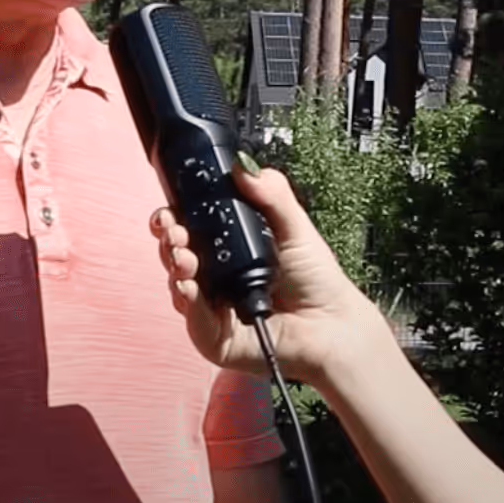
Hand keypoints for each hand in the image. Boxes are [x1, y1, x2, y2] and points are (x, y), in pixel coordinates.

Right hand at [149, 165, 385, 383]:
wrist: (333, 325)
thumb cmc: (317, 281)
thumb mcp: (295, 226)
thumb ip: (270, 193)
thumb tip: (243, 165)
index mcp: (230, 249)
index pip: (189, 229)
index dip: (174, 218)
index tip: (170, 210)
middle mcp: (216, 277)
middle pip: (176, 254)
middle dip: (170, 239)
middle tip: (175, 232)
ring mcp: (212, 308)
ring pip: (178, 284)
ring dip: (175, 266)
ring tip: (185, 257)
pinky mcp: (215, 337)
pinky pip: (193, 319)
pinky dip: (187, 301)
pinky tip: (188, 287)